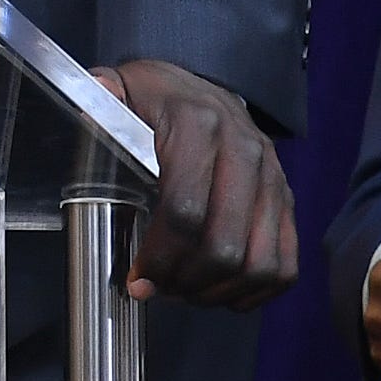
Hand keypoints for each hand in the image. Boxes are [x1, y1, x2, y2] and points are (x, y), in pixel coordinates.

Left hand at [90, 59, 295, 308]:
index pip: (184, 209)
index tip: (137, 277)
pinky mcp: (286, 199)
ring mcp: (272, 176)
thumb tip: (94, 100)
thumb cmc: (154, 101)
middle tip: (159, 287)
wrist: (200, 89)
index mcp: (198, 123)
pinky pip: (285, 264)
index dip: (159, 257)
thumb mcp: (119, 92)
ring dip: (219, 291)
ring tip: (186, 290)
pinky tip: (221, 290)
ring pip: (259, 263)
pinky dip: (255, 291)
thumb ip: (100, 100)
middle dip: (185, 280)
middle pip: (224, 245)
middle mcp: (245, 149)